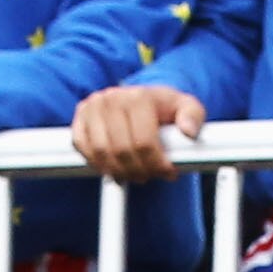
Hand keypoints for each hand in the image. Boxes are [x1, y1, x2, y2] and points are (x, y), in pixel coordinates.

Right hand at [75, 82, 206, 182]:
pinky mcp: (79, 118)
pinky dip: (96, 163)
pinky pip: (82, 148)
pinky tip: (113, 167)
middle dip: (139, 170)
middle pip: (122, 150)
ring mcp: (92, 108)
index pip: (144, 142)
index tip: (166, 172)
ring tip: (134, 173)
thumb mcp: (186, 107)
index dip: (156, 164)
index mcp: (138, 97)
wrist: (142, 100)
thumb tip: (188, 131)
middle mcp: (111, 99)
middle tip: (150, 175)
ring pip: (101, 153)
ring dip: (118, 170)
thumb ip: (193, 116)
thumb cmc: (164, 107)